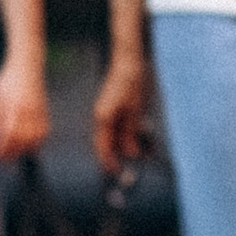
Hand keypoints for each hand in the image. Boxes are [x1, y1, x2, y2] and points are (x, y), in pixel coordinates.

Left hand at [0, 60, 52, 161]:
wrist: (26, 65)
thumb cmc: (7, 80)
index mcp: (14, 107)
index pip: (9, 134)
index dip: (3, 148)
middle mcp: (28, 111)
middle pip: (23, 139)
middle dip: (13, 153)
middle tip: (4, 160)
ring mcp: (38, 111)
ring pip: (36, 137)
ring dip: (27, 149)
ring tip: (17, 154)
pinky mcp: (45, 110)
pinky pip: (44, 131)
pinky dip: (38, 141)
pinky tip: (31, 145)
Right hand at [93, 44, 152, 172]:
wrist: (129, 64)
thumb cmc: (132, 84)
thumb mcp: (134, 110)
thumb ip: (130, 133)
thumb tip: (131, 153)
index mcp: (103, 118)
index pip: (102, 146)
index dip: (107, 160)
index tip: (114, 171)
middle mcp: (101, 117)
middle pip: (104, 143)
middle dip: (113, 156)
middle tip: (121, 169)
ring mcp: (105, 112)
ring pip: (110, 136)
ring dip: (119, 147)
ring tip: (133, 156)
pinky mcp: (111, 109)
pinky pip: (115, 128)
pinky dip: (122, 137)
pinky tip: (132, 141)